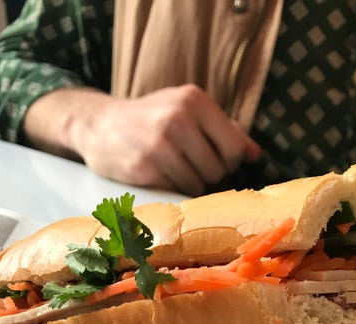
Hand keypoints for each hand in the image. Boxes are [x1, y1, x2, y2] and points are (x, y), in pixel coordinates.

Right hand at [75, 84, 261, 194]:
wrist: (99, 125)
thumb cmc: (151, 119)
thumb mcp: (187, 111)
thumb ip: (224, 130)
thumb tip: (256, 155)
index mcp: (194, 100)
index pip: (234, 148)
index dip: (228, 161)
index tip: (214, 158)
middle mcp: (178, 118)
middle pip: (218, 170)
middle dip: (208, 174)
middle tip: (188, 163)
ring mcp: (160, 144)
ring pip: (198, 185)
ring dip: (189, 184)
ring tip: (172, 167)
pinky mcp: (145, 167)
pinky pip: (176, 191)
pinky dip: (171, 188)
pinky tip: (157, 173)